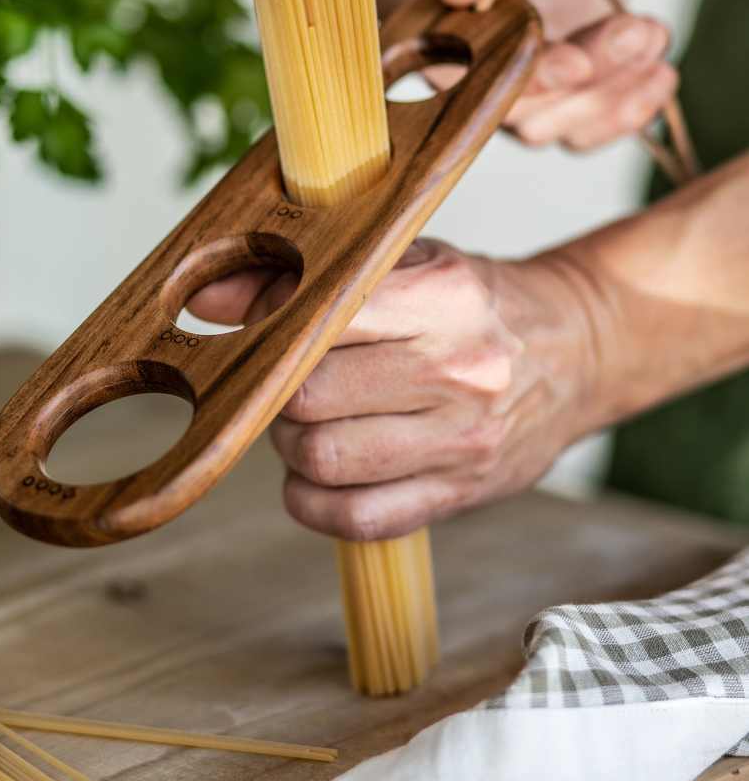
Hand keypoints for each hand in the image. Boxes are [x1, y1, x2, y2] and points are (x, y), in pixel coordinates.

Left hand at [188, 237, 602, 539]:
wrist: (574, 349)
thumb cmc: (476, 301)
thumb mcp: (407, 261)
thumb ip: (307, 277)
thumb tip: (207, 300)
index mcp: (441, 297)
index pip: (321, 321)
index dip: (274, 334)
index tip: (265, 337)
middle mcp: (457, 368)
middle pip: (311, 397)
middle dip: (277, 397)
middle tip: (285, 387)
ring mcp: (464, 438)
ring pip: (327, 459)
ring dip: (291, 450)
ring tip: (305, 427)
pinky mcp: (463, 491)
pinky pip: (362, 519)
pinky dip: (315, 506)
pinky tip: (316, 480)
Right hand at [377, 0, 676, 149]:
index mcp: (411, 4)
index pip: (438, 61)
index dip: (500, 76)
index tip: (567, 62)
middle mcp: (447, 55)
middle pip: (496, 105)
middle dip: (569, 83)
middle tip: (628, 35)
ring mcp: (500, 79)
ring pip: (545, 123)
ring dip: (605, 92)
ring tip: (650, 32)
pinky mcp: (549, 89)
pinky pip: (580, 126)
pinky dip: (623, 111)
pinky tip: (659, 74)